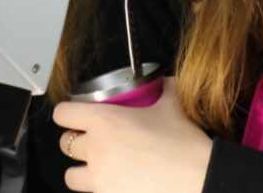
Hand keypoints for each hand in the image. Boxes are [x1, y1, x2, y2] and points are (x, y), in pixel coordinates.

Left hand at [53, 77, 212, 192]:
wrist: (199, 180)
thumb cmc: (184, 144)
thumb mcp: (173, 106)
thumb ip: (165, 89)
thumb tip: (165, 81)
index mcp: (104, 121)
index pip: (63, 114)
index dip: (68, 113)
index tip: (74, 116)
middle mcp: (96, 149)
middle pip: (65, 145)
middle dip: (77, 143)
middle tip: (94, 142)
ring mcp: (99, 179)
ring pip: (71, 176)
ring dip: (83, 170)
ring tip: (101, 168)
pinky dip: (102, 189)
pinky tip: (119, 184)